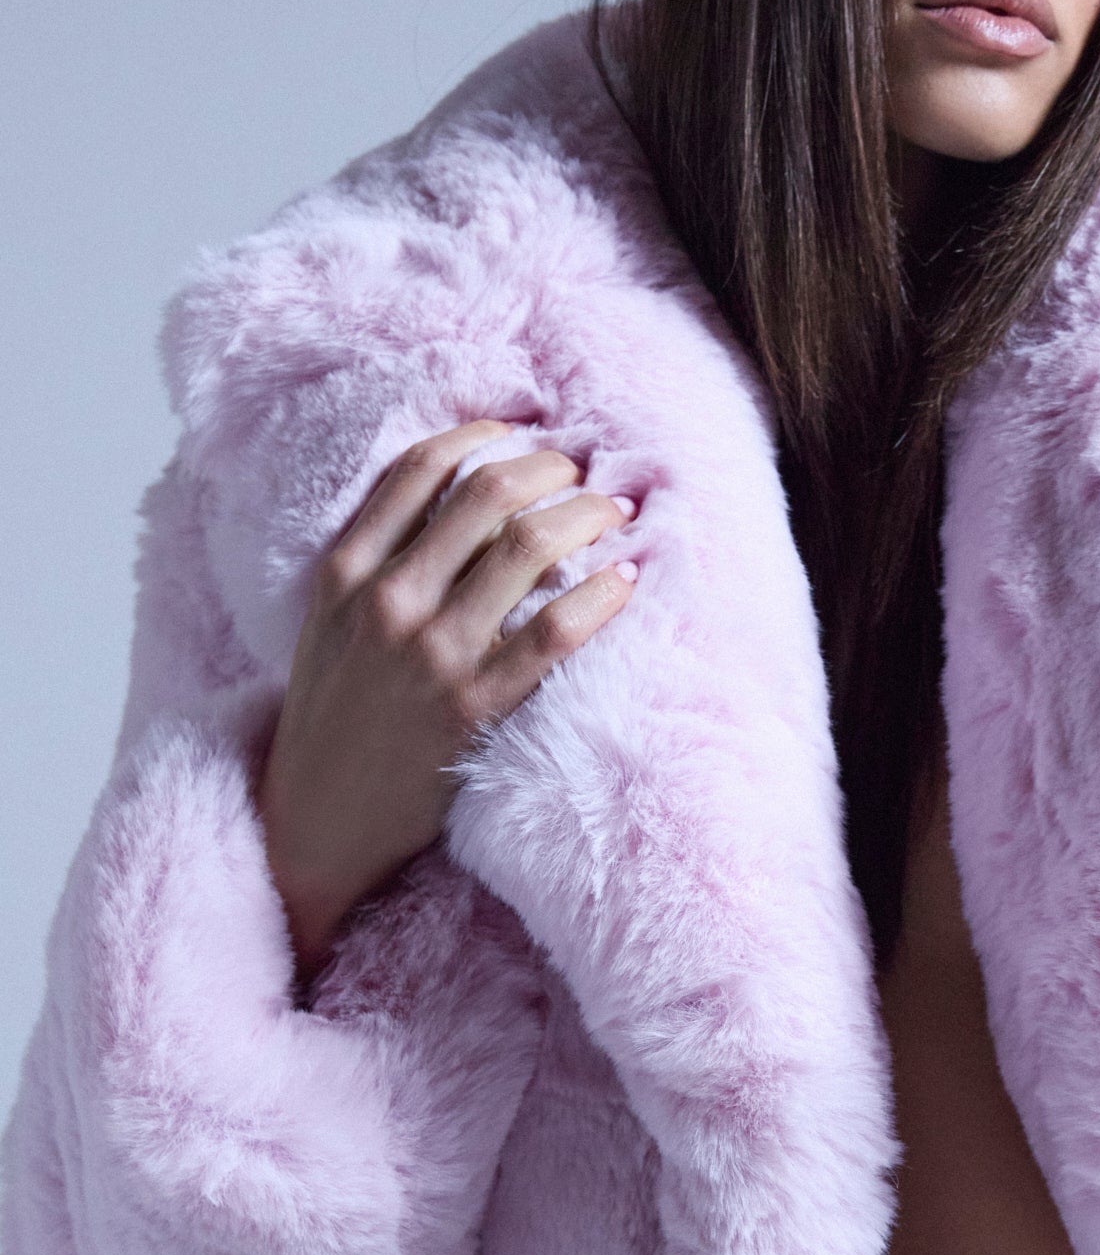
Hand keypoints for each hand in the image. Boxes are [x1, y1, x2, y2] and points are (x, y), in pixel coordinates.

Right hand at [255, 420, 636, 976]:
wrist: (318, 821)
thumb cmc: (333, 716)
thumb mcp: (328, 623)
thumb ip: (376, 558)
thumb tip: (460, 496)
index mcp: (345, 571)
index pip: (421, 468)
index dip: (483, 436)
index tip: (521, 432)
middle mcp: (387, 600)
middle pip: (486, 494)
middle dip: (548, 467)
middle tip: (580, 471)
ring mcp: (433, 654)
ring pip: (527, 548)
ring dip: (586, 515)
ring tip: (614, 510)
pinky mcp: (474, 707)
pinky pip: (556, 632)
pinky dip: (601, 594)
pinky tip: (626, 578)